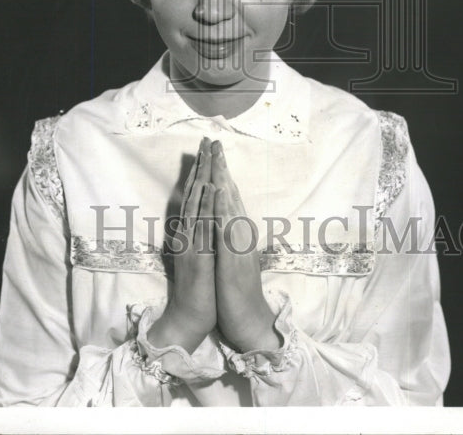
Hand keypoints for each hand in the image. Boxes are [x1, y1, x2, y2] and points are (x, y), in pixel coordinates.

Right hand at [147, 138, 216, 354]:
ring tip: (208, 155)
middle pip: (195, 194)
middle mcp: (188, 234)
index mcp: (190, 233)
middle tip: (207, 141)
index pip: (195, 196)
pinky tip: (212, 189)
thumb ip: (196, 236)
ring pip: (197, 205)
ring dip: (203, 178)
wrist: (190, 318)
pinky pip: (203, 226)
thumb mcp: (198, 257)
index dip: (201, 173)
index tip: (207, 151)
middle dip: (202, 167)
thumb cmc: (198, 290)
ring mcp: (192, 243)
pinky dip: (207, 205)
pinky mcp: (198, 256)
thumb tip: (196, 217)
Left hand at [211, 140, 281, 353]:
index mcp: (237, 232)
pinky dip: (223, 210)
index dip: (221, 172)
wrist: (249, 321)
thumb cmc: (237, 291)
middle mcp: (240, 234)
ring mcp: (239, 245)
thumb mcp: (230, 256)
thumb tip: (222, 216)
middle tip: (214, 142)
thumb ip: (228, 235)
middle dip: (221, 167)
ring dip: (223, 181)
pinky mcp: (234, 259)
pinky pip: (227, 230)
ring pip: (230, 206)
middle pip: (230, 194)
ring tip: (217, 158)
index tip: (213, 150)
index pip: (229, 196)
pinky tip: (218, 194)